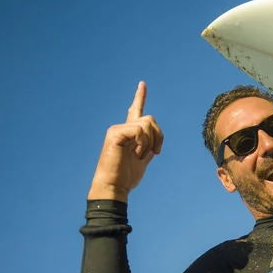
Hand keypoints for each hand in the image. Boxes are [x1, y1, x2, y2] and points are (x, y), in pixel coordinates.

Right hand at [87, 81, 163, 202]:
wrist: (114, 187)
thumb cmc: (126, 177)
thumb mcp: (143, 160)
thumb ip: (149, 147)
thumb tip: (156, 142)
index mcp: (129, 133)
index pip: (135, 111)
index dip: (139, 97)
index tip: (142, 84)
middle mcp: (122, 128)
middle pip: (150, 119)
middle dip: (159, 137)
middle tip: (154, 153)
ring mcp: (117, 129)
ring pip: (147, 124)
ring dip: (150, 143)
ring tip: (140, 156)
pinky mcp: (115, 133)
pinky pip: (139, 131)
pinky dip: (143, 145)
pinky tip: (136, 155)